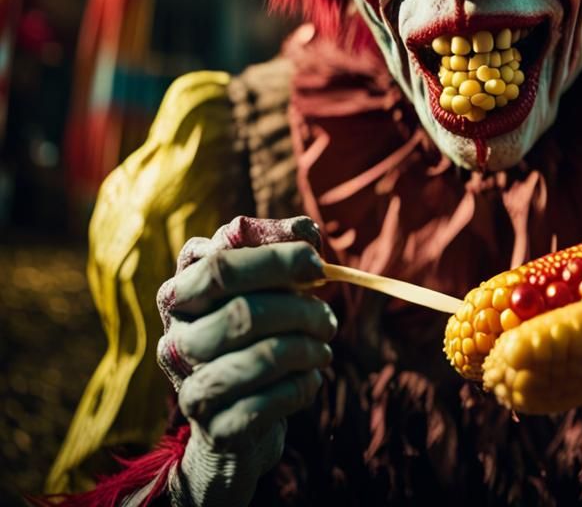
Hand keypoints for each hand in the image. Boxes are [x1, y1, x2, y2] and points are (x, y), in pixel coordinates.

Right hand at [156, 216, 336, 506]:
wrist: (236, 419)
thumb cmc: (254, 334)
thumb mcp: (261, 285)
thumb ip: (278, 248)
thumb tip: (305, 232)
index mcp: (180, 292)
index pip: (220, 262)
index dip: (275, 257)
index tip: (316, 262)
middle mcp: (175, 338)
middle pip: (243, 310)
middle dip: (300, 309)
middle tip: (328, 318)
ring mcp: (190, 386)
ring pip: (263, 355)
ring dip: (309, 348)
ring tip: (324, 348)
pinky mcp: (215, 429)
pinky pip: (272, 400)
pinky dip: (304, 385)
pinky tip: (309, 378)